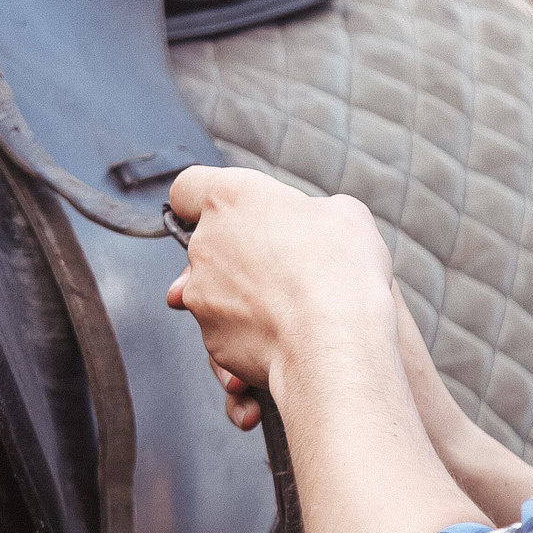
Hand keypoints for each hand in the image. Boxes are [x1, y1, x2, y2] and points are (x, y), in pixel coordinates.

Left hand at [165, 167, 397, 425]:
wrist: (333, 344)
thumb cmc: (340, 269)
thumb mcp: (345, 214)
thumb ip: (310, 211)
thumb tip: (308, 227)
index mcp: (230, 199)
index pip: (187, 188)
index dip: (203, 201)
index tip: (229, 215)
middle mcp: (203, 245)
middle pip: (207, 244)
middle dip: (237, 254)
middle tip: (284, 266)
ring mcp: (201, 296)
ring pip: (216, 292)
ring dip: (244, 297)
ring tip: (292, 308)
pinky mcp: (212, 340)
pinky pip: (228, 332)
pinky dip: (251, 334)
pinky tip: (287, 337)